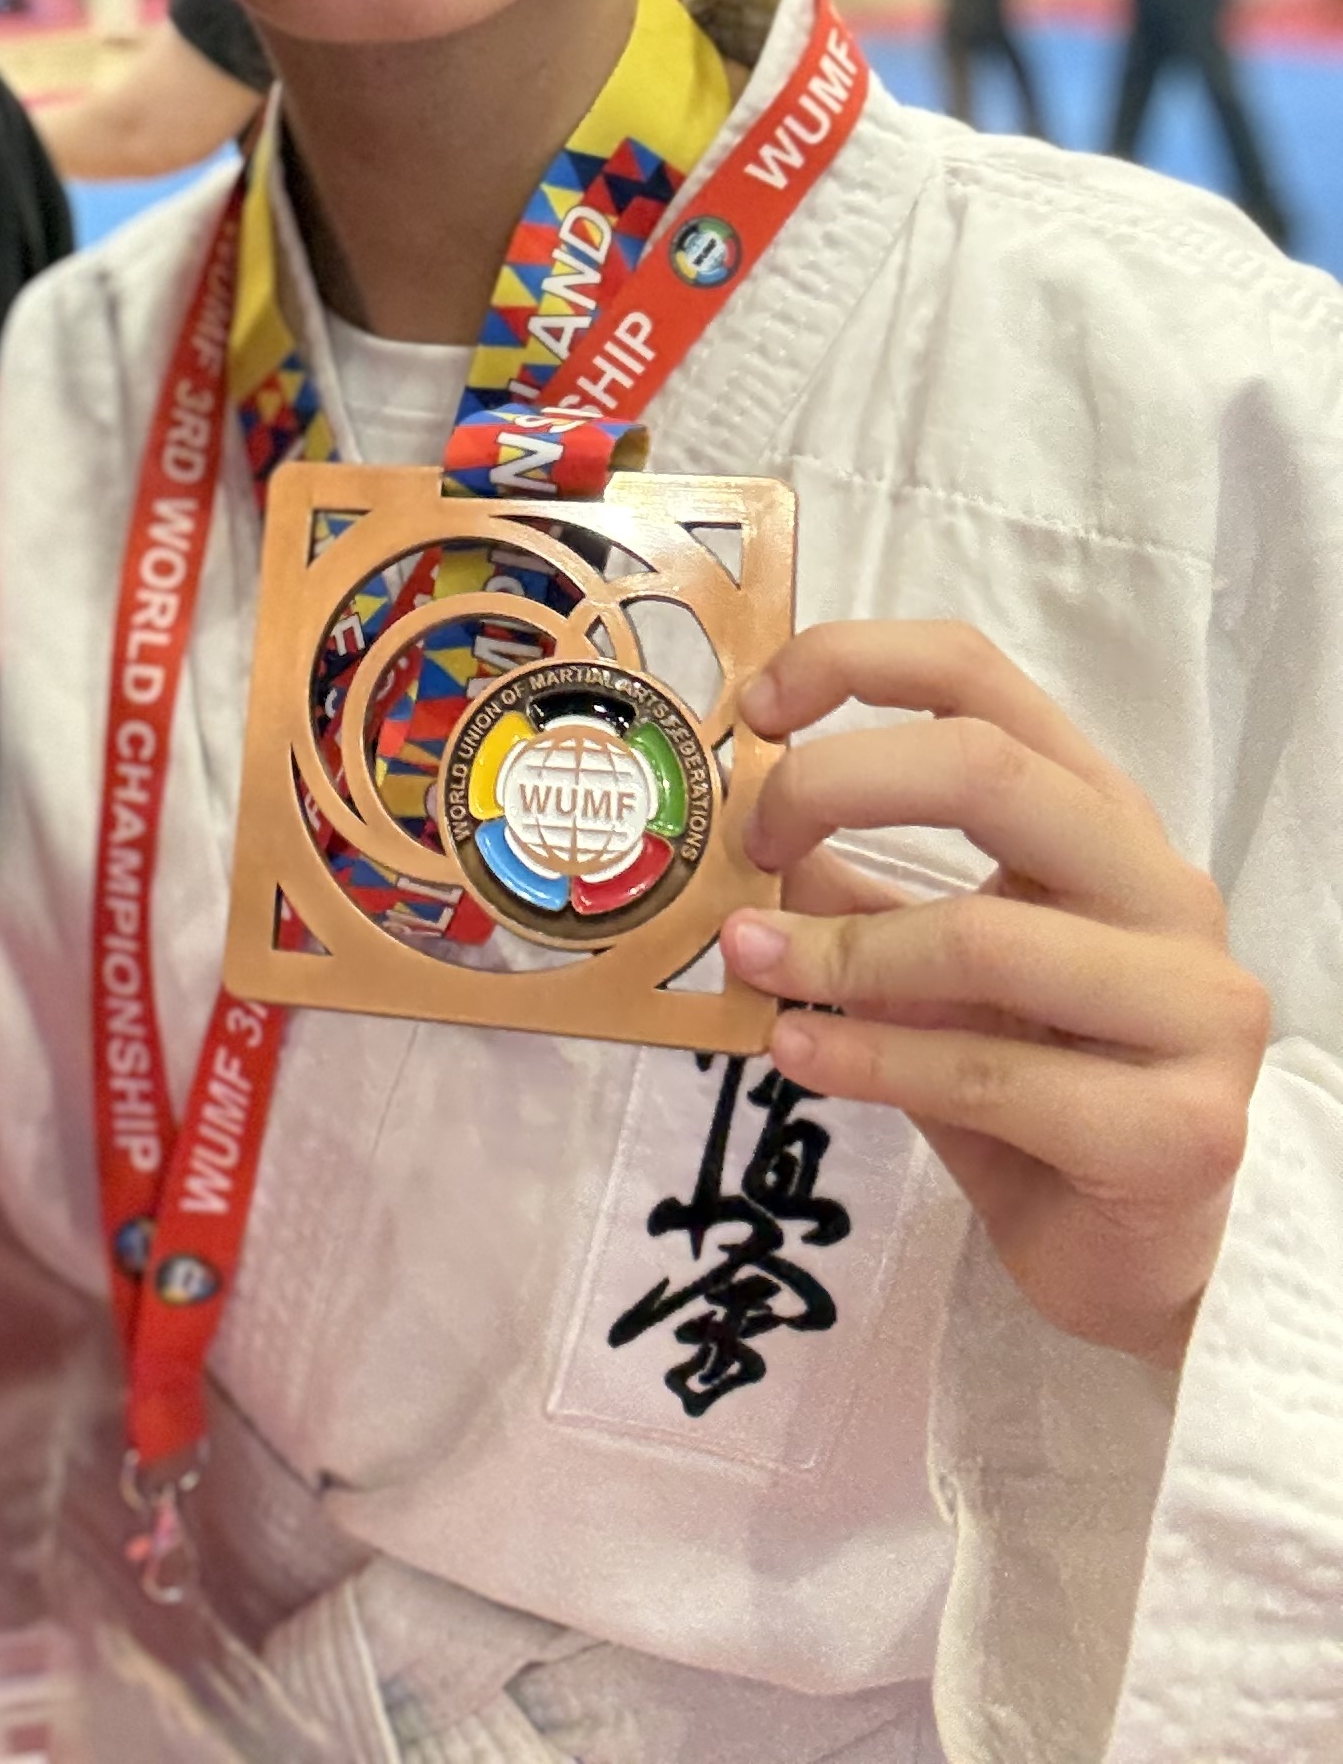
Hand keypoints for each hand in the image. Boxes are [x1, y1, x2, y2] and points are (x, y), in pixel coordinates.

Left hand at [720, 620, 1268, 1367]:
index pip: (983, 678)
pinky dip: (869, 1059)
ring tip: (750, 967)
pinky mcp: (1181, 1128)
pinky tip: (797, 1055)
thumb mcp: (928, 968)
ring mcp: (1194, 1006)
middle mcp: (1164, 888)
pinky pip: (991, 1074)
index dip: (858, 665)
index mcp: (1102, 818)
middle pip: (989, 770)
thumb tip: (732, 831)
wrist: (1135, 1260)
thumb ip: (854, 893)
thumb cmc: (1031, 1089)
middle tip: (749, 843)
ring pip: (983, 936)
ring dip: (835, 953)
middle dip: (837, 789)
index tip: (757, 710)